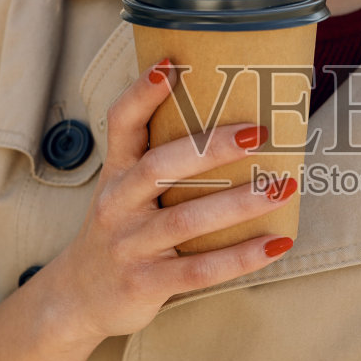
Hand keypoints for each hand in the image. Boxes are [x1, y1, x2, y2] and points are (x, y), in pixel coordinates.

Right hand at [43, 58, 295, 346]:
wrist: (77, 297)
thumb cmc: (121, 230)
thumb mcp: (125, 190)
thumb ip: (163, 161)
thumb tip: (235, 120)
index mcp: (115, 173)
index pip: (121, 124)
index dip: (142, 93)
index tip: (173, 62)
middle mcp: (117, 204)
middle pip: (160, 167)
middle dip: (209, 148)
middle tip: (259, 131)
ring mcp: (130, 245)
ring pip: (185, 220)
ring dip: (238, 203)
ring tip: (282, 187)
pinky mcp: (146, 282)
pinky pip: (199, 270)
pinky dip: (241, 258)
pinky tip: (277, 244)